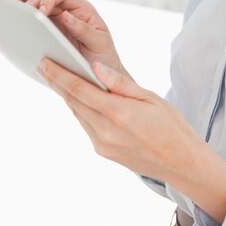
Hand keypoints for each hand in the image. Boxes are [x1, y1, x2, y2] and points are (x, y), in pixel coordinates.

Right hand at [12, 0, 124, 75]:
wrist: (102, 76)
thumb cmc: (104, 57)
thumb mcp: (99, 42)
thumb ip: (84, 30)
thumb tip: (65, 16)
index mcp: (82, 9)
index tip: (40, 11)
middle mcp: (67, 11)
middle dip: (32, 3)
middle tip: (23, 15)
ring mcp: (55, 21)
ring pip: (35, 4)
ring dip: (22, 4)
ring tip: (10, 10)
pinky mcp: (46, 33)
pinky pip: (31, 21)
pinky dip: (21, 17)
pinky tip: (12, 22)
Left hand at [36, 59, 225, 223]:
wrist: (181, 162)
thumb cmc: (171, 126)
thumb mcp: (151, 98)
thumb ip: (121, 83)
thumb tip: (96, 68)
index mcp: (118, 113)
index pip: (80, 89)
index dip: (59, 75)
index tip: (44, 62)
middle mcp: (106, 131)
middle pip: (73, 101)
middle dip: (57, 82)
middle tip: (43, 64)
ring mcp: (103, 144)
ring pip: (78, 114)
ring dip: (67, 96)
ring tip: (57, 78)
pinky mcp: (104, 152)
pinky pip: (86, 126)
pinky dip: (80, 110)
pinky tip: (79, 99)